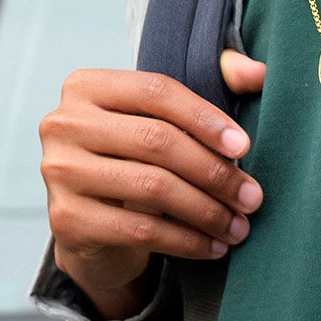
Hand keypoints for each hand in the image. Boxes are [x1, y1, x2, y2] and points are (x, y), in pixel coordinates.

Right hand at [38, 52, 266, 320]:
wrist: (90, 227)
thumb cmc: (135, 161)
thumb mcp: (165, 119)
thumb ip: (214, 81)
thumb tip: (261, 73)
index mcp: (85, 87)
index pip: (155, 91)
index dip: (205, 117)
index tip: (244, 146)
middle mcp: (62, 124)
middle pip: (156, 140)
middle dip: (214, 171)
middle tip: (251, 197)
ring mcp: (59, 172)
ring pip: (152, 187)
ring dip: (207, 211)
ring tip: (239, 226)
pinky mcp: (66, 220)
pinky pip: (140, 229)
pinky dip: (186, 241)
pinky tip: (212, 247)